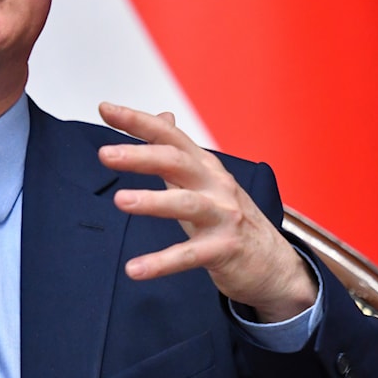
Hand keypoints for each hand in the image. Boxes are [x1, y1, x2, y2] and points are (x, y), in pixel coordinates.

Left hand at [97, 102, 316, 321]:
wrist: (273, 264)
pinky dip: (161, 263)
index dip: (137, 121)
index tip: (106, 109)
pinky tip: (135, 269)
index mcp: (204, 165)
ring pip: (186, 203)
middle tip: (105, 154)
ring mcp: (223, 216)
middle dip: (140, 155)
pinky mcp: (224, 249)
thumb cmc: (229, 217)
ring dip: (152, 201)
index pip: (169, 135)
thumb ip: (178, 152)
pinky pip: (189, 255)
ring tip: (120, 200)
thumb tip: (162, 117)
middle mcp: (215, 185)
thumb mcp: (204, 180)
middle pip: (177, 162)